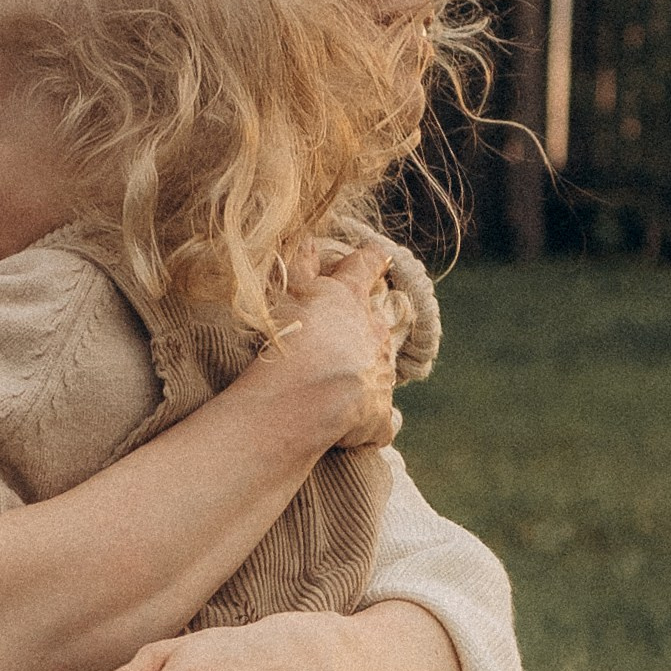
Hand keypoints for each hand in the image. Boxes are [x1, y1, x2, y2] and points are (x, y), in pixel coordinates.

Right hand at [251, 245, 401, 451]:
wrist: (307, 395)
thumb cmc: (292, 337)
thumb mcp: (290, 294)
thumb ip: (299, 266)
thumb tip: (308, 240)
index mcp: (351, 298)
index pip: (366, 266)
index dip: (370, 260)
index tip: (376, 256)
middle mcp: (374, 333)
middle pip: (376, 322)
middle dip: (362, 328)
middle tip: (335, 339)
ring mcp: (380, 375)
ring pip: (378, 368)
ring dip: (362, 373)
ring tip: (331, 389)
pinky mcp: (379, 415)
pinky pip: (380, 421)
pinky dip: (369, 424)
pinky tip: (352, 431)